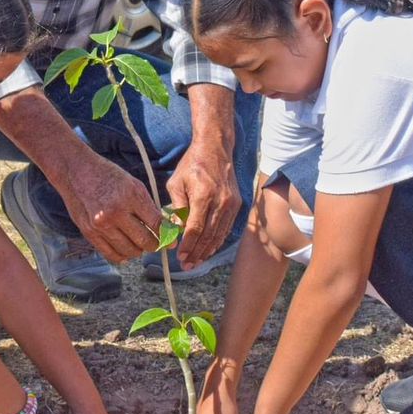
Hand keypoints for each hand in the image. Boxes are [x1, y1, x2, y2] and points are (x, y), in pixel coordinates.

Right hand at [59, 151, 161, 263]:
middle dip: (154, 244)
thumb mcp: (132, 184)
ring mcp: (101, 225)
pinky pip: (111, 254)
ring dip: (138, 250)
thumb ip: (147, 206)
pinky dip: (122, 256)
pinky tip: (126, 250)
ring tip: (139, 244)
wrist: (76, 170)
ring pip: (129, 251)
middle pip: (144, 241)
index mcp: (130, 196)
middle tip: (155, 243)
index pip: (155, 224)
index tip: (170, 241)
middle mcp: (115, 212)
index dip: (166, 235)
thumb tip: (162, 228)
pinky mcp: (89, 233)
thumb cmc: (106, 174)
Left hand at [166, 140, 240, 268]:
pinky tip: (209, 249)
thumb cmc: (192, 164)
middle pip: (209, 236)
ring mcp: (231, 204)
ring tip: (196, 261)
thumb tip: (174, 231)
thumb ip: (176, 208)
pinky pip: (227, 227)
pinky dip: (218, 240)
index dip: (188, 245)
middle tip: (187, 265)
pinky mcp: (237, 204)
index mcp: (203, 195)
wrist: (215, 148)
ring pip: (220, 234)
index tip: (180, 257)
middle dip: (197, 253)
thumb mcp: (176, 182)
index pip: (195, 228)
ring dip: (208, 250)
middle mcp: (221, 201)